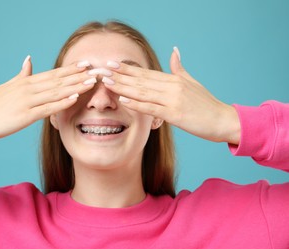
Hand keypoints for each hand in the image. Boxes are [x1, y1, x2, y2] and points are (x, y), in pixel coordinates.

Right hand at [0, 57, 95, 145]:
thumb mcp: (8, 85)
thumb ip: (22, 73)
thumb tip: (29, 59)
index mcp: (26, 82)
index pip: (53, 74)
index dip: (70, 69)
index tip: (86, 64)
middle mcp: (28, 88)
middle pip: (58, 81)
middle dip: (78, 76)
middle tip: (96, 71)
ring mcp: (27, 101)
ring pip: (56, 93)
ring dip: (75, 87)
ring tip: (91, 83)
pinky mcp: (25, 116)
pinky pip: (47, 108)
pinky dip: (61, 103)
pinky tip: (74, 98)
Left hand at [103, 48, 240, 143]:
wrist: (223, 120)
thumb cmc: (206, 103)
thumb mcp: (192, 82)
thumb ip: (179, 68)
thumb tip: (174, 51)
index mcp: (174, 79)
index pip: (146, 72)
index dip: (128, 68)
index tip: (112, 64)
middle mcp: (172, 86)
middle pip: (141, 80)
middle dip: (120, 76)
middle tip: (103, 71)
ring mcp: (173, 100)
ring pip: (143, 92)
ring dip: (123, 87)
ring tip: (108, 83)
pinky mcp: (175, 114)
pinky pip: (151, 108)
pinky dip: (136, 103)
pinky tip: (123, 99)